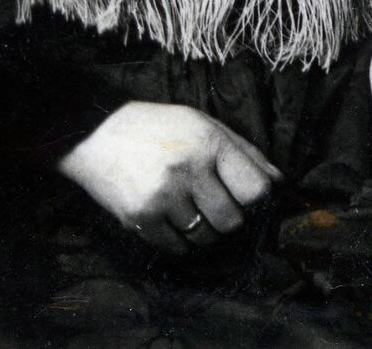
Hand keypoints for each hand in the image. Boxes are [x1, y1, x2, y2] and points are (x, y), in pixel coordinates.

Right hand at [58, 101, 280, 253]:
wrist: (94, 136)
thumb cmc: (157, 128)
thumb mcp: (203, 125)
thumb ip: (243, 152)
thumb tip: (277, 181)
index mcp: (209, 144)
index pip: (255, 190)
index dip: (255, 198)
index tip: (245, 196)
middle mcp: (188, 171)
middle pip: (231, 221)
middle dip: (229, 219)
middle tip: (216, 207)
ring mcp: (162, 197)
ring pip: (204, 237)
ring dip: (204, 232)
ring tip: (192, 212)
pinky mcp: (139, 218)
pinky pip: (175, 246)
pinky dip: (180, 241)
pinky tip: (173, 221)